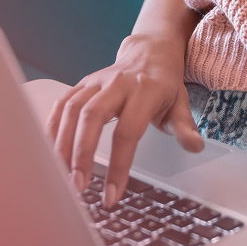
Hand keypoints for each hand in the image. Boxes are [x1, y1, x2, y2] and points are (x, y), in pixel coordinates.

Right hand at [45, 33, 203, 208]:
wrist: (150, 51)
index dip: (119, 165)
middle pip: (92, 117)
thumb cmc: (164, 83)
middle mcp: (118, 83)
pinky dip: (52, 126)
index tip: (112, 194)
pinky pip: (63, 102)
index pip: (128, 131)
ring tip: (62, 175)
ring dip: (63, 143)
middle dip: (82, 153)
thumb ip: (185, 127)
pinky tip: (51, 151)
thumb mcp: (181, 103)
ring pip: (72, 109)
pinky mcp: (84, 83)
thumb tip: (194, 147)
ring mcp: (97, 81)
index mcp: (145, 91)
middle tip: (78, 186)